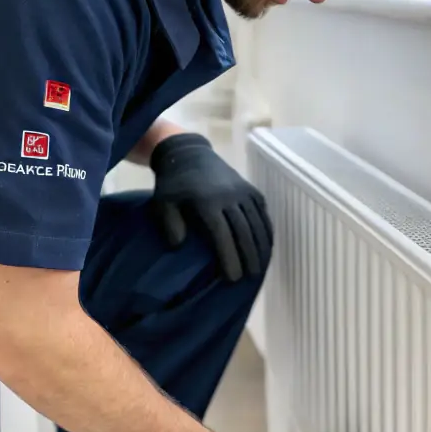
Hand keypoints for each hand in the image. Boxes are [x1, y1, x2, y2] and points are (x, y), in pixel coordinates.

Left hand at [150, 133, 272, 280]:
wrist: (189, 154)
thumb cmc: (174, 185)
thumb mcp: (163, 203)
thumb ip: (170, 224)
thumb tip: (178, 246)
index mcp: (207, 201)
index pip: (223, 234)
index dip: (230, 257)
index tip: (233, 277)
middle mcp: (230, 196)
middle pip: (244, 231)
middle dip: (250, 256)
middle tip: (252, 277)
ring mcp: (243, 191)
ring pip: (257, 222)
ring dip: (262, 246)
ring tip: (262, 267)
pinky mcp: (250, 189)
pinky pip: (262, 212)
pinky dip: (267, 230)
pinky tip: (267, 245)